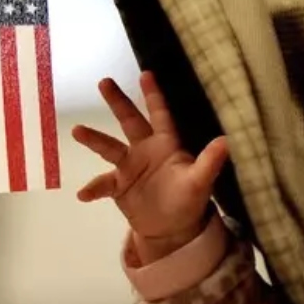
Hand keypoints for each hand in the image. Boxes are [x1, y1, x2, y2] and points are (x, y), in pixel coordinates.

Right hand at [72, 71, 228, 263]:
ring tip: (77, 131)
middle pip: (129, 121)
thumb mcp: (200, 182)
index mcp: (165, 144)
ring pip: (109, 148)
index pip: (159, 115)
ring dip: (94, 139)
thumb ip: (210, 161)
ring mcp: (128, 167)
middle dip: (117, 101)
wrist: (171, 230)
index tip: (146, 74)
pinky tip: (84, 194)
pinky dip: (93, 188)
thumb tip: (226, 141)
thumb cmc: (189, 200)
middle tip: (104, 82)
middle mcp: (144, 150)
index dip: (153, 95)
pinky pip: (103, 184)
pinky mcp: (118, 186)